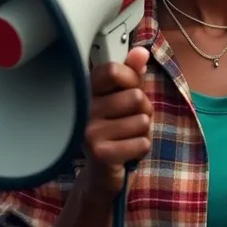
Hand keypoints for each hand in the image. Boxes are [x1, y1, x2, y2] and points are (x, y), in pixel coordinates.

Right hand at [81, 47, 151, 201]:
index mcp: (88, 91)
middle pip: (135, 96)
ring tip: (127, 137)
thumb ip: (133, 74)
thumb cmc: (115, 130)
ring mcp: (89, 132)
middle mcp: (84, 109)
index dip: (132, 78)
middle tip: (129, 121)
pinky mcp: (100, 153)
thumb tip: (142, 51)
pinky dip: (142, 148)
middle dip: (143, 109)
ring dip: (143, 131)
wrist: (100, 174)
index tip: (130, 88)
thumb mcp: (124, 98)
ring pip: (142, 120)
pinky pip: (142, 142)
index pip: (112, 70)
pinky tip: (126, 153)